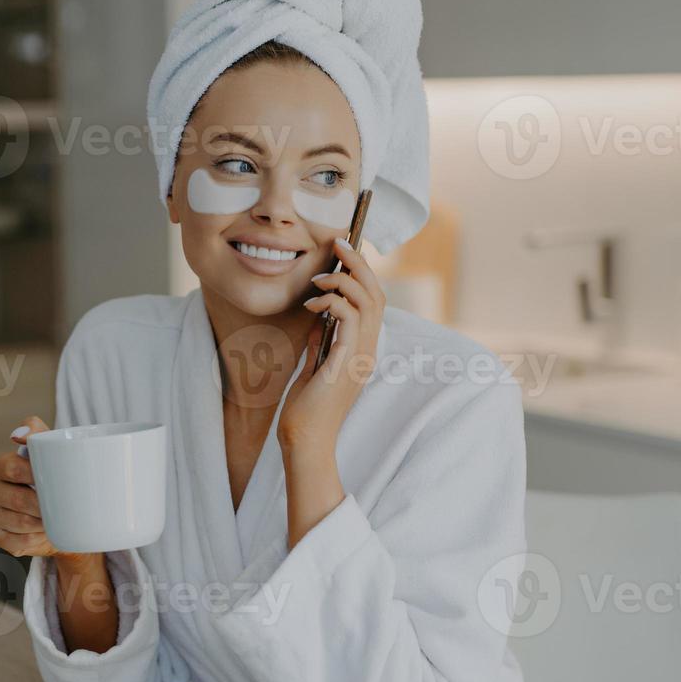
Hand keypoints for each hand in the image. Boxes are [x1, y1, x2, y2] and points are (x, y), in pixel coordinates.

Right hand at [0, 416, 57, 557]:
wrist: (58, 513)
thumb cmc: (52, 477)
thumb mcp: (48, 451)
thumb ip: (37, 433)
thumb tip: (18, 434)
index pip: (12, 468)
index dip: (35, 475)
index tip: (58, 479)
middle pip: (16, 498)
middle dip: (43, 504)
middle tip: (64, 505)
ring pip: (20, 523)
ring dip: (43, 523)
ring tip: (58, 519)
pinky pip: (18, 542)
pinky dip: (37, 539)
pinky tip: (46, 533)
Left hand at [279, 237, 384, 453]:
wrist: (304, 439)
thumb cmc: (306, 408)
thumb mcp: (315, 365)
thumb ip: (321, 342)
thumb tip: (318, 319)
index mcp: (362, 348)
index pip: (372, 301)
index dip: (362, 273)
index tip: (342, 253)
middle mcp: (368, 349)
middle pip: (376, 293)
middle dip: (358, 263)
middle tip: (338, 242)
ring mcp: (361, 355)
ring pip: (368, 300)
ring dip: (343, 280)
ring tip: (318, 278)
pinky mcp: (347, 361)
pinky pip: (349, 318)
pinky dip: (332, 301)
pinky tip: (312, 304)